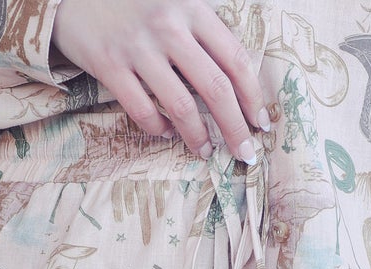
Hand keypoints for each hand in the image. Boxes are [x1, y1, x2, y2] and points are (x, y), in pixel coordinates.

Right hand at [51, 0, 270, 161]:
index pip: (234, 59)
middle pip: (215, 88)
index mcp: (192, 8)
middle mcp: (168, 27)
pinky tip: (165, 132)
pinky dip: (158, 128)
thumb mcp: (174, 3)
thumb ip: (202, 32)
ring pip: (181, 106)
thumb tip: (236, 80)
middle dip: (235, 127)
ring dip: (198, 136)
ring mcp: (138, 47)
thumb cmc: (133, 4)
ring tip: (205, 151)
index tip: (260, 122)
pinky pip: (143, 110)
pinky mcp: (110, 65)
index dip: (253, 96)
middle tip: (244, 152)